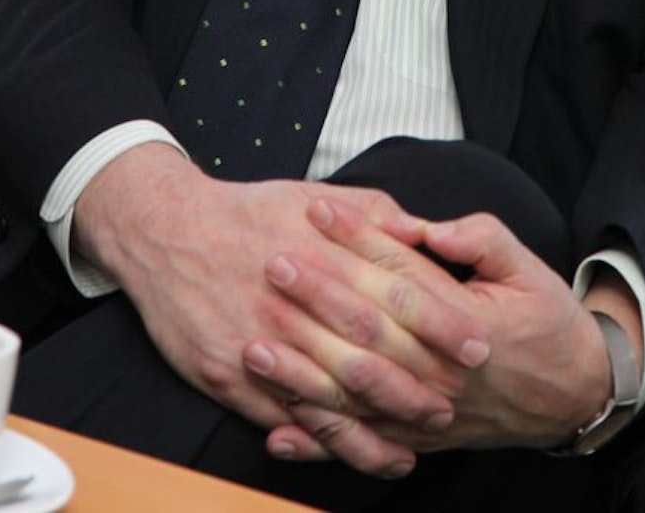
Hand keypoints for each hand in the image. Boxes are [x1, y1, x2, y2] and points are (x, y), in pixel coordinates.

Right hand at [72, 145, 489, 475]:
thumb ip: (374, 214)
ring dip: (380, 421)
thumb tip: (424, 235)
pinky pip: (287, 415)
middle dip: (420, 382)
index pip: (396, 292)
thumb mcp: (316, 195)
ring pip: (332, 393)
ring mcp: (262, 340)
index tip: (478, 345)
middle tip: (456, 404)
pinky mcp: (231, 374)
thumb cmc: (251, 211)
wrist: (166, 231)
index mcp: (323, 252)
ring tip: (419, 440)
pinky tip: (358, 450)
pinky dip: (326, 440)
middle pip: (371, 350)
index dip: (442, 323)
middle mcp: (295, 300)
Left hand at [247, 200, 617, 465]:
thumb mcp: (527, 266)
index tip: (317, 210)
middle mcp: (439, 370)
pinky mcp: (417, 439)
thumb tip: (429, 226)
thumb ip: (481, 237)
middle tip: (273, 263)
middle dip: (316, 296)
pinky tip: (277, 429)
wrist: (571, 395)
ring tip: (255, 346)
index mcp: (464, 321)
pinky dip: (319, 440)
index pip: (399, 273)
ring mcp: (425, 410)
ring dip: (301, 371)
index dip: (356, 240)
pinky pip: (361, 445)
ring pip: (355, 394)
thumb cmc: (547, 322)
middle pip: (367, 330)